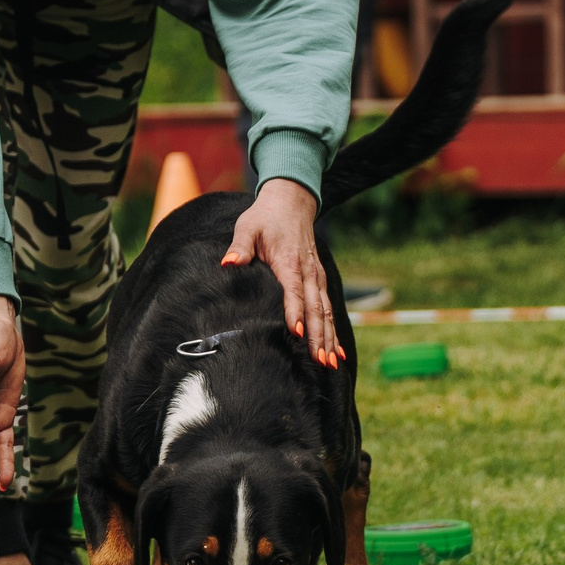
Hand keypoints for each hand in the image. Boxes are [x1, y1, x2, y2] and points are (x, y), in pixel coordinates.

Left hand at [222, 178, 343, 367]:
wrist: (291, 202)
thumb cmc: (265, 217)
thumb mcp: (248, 227)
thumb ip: (240, 246)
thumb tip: (228, 262)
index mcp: (289, 261)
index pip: (293, 289)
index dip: (296, 310)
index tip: (297, 332)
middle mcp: (307, 272)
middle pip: (315, 307)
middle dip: (318, 335)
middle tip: (319, 360)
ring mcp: (316, 277)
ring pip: (326, 312)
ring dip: (328, 338)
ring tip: (329, 363)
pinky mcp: (319, 280)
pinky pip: (329, 308)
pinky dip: (333, 330)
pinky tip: (336, 352)